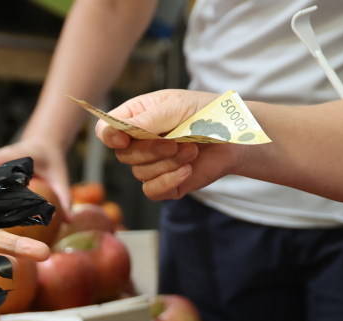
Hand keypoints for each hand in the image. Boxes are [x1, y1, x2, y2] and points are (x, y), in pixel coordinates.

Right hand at [94, 90, 241, 200]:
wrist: (236, 138)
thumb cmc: (208, 113)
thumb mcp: (177, 107)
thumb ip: (147, 120)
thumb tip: (120, 132)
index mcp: (136, 117)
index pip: (106, 130)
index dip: (110, 137)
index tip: (125, 139)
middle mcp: (139, 142)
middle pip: (122, 155)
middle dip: (150, 150)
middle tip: (176, 141)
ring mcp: (151, 164)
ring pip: (139, 173)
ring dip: (168, 163)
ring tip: (192, 150)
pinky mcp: (165, 184)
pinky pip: (152, 191)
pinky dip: (169, 181)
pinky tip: (187, 170)